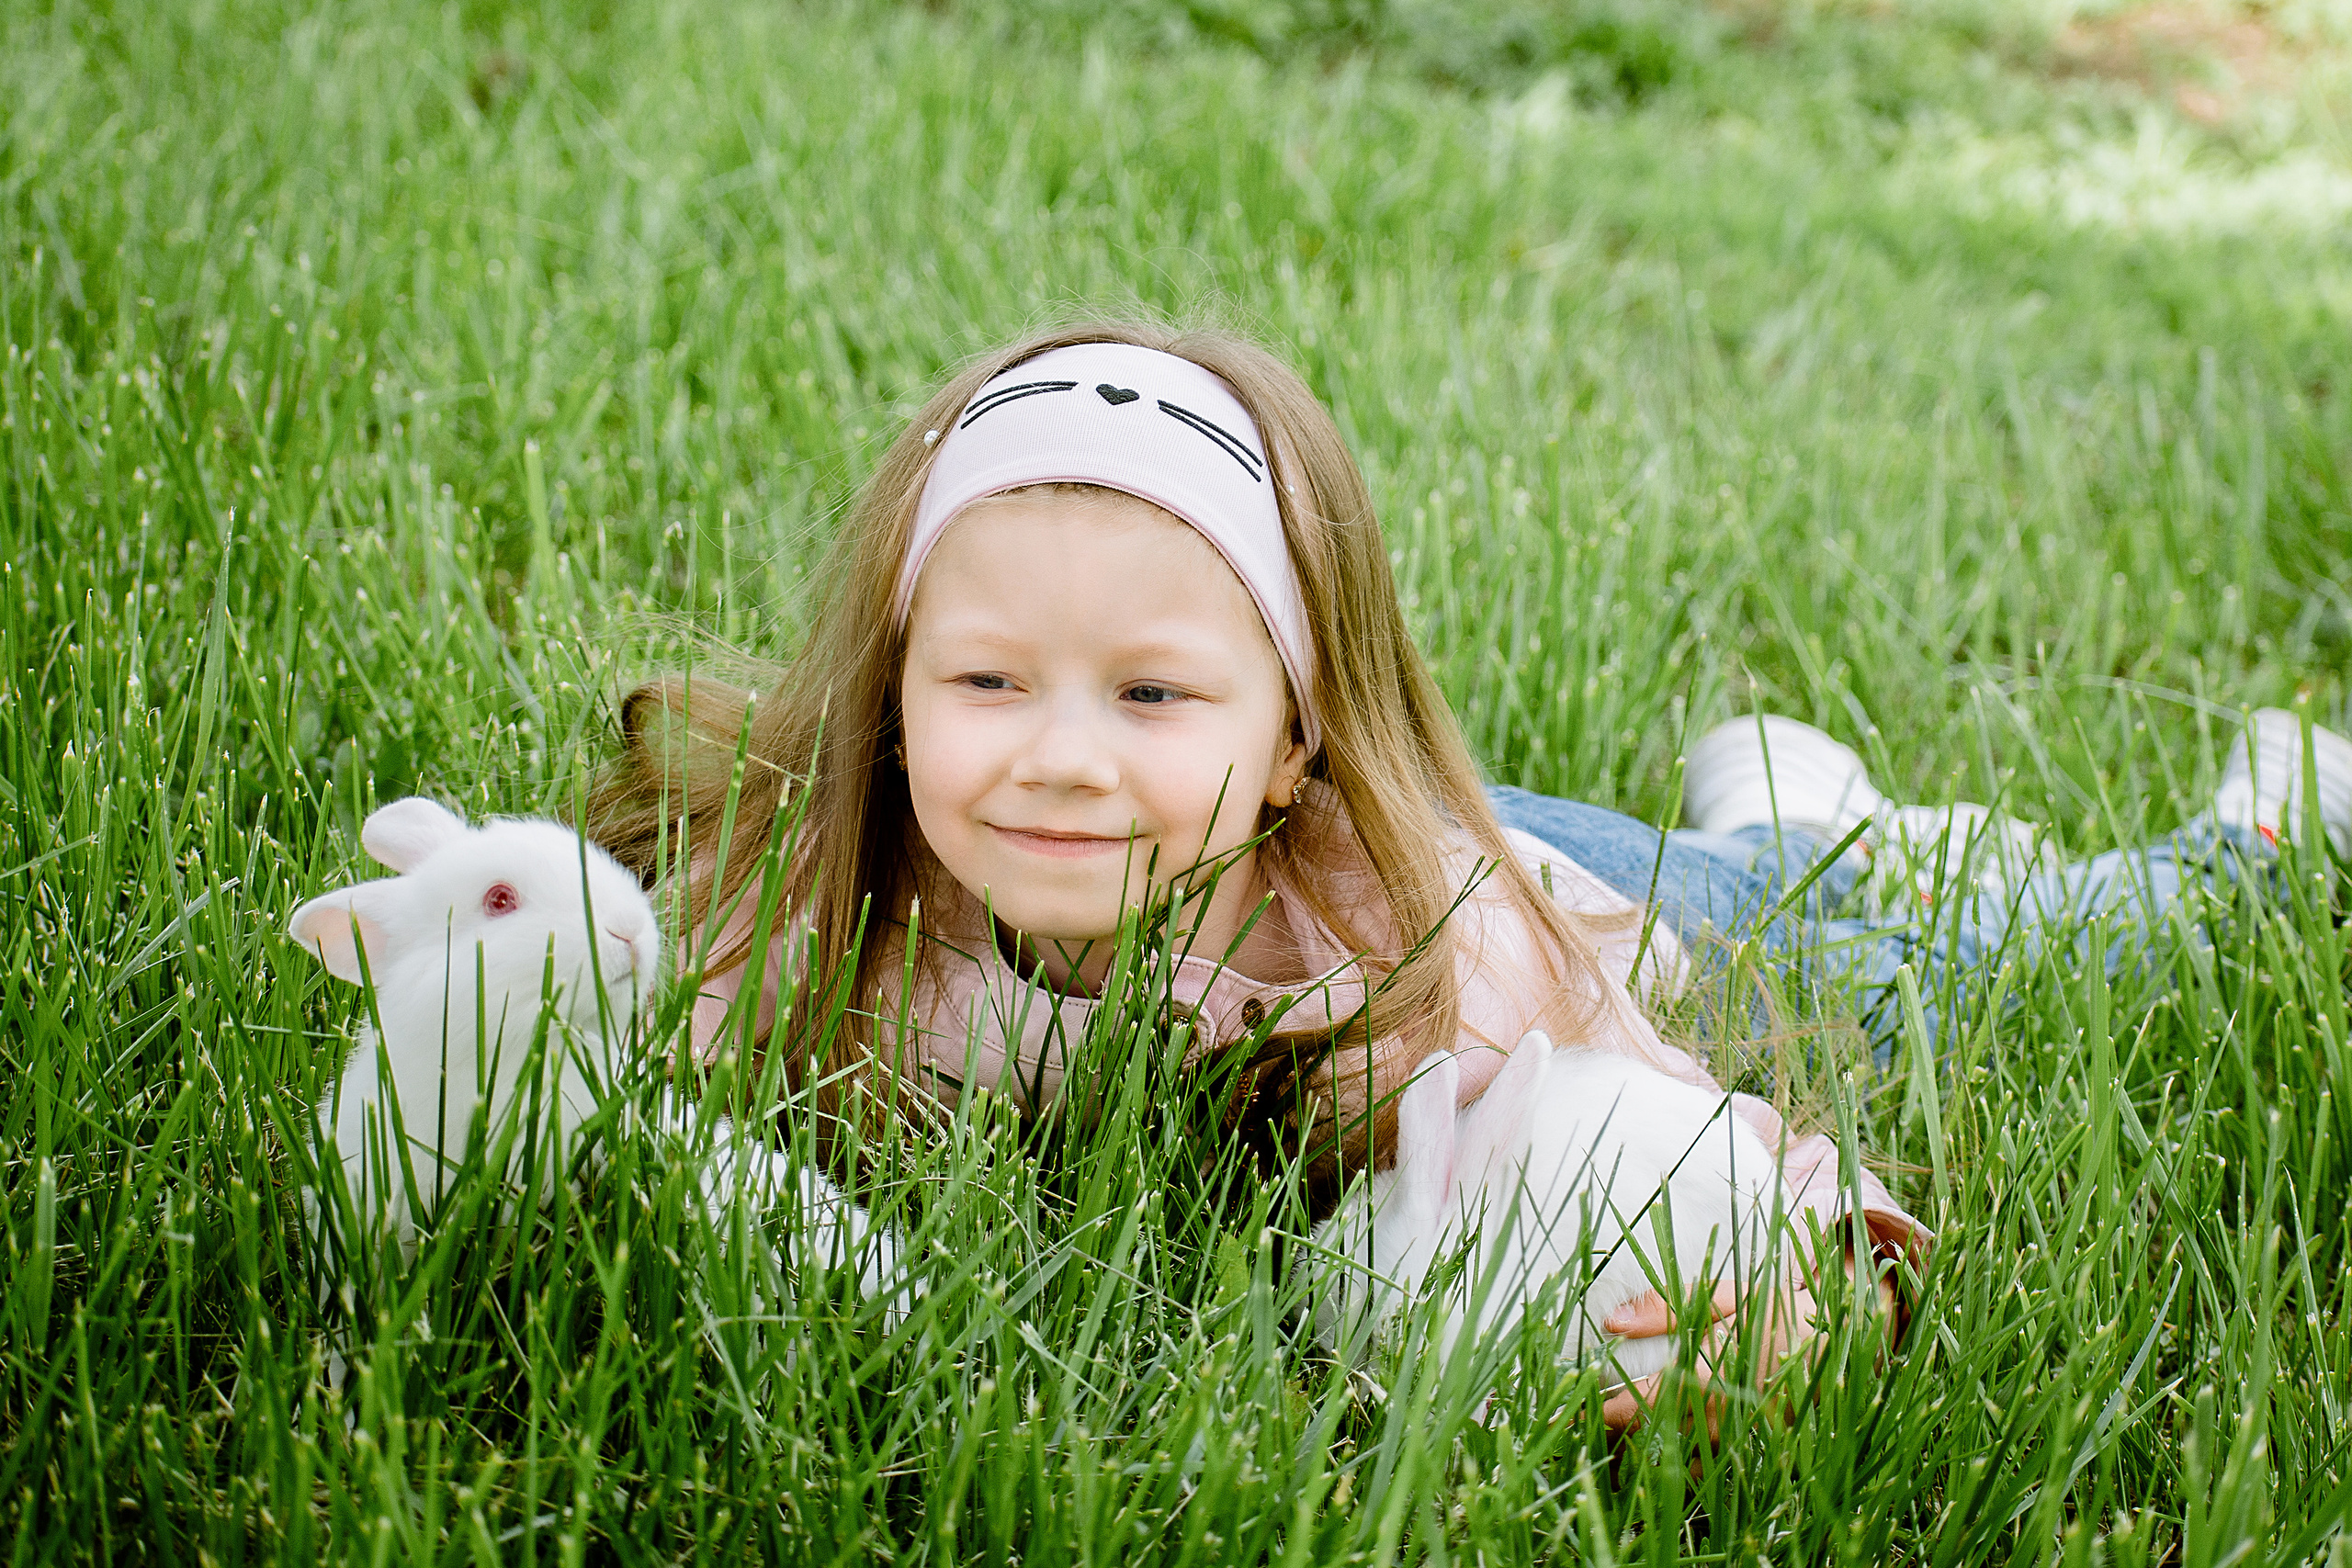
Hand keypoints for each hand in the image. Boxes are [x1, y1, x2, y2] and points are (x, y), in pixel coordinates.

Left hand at [1596, 1260, 1897, 1435]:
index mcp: (1709, 1371)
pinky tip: (1651, 1453)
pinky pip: (1703, 1463)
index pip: (1642, 1403)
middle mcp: (1720, 1412)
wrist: (1839, 1345)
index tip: (1579, 1409)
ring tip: (1608, 1437)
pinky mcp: (1747, 1446)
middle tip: (1582, 1425)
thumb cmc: (1776, 1311)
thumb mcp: (1724, 1296)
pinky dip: (1674, 1461)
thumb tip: (1611, 1322)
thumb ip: (1665, 1309)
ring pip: (1674, 1453)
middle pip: (1651, 1434)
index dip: (1608, 1410)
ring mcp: (1735, 1435)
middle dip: (1614, 1431)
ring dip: (1638, 1448)